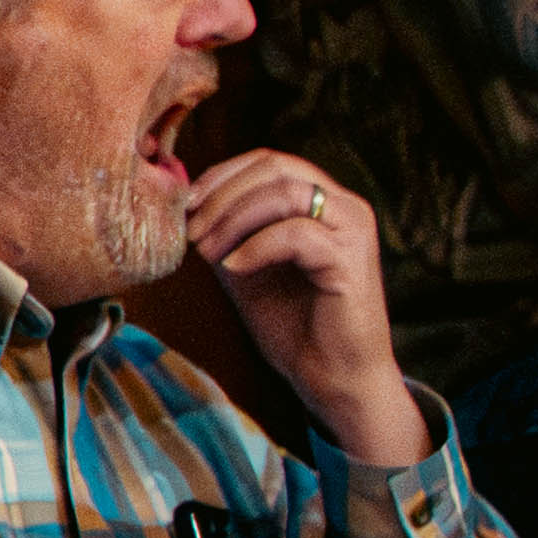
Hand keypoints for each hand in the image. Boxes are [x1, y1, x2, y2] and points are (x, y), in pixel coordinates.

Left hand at [185, 149, 423, 471]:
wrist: (332, 377)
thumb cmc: (294, 324)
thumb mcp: (247, 266)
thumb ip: (227, 232)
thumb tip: (185, 205)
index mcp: (323, 200)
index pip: (269, 161)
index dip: (222, 175)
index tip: (185, 204)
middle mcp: (344, 206)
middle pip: (276, 167)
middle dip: (223, 194)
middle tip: (191, 229)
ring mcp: (352, 230)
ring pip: (286, 192)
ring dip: (234, 218)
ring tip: (206, 251)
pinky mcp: (351, 261)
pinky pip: (297, 233)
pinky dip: (256, 246)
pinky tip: (232, 269)